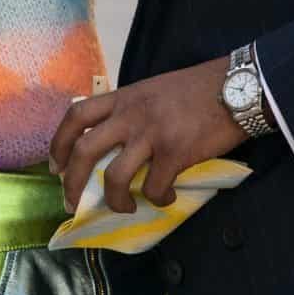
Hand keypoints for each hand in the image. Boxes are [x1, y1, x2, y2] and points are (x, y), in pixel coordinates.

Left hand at [50, 58, 245, 212]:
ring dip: (115, 200)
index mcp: (124, 97)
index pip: (76, 116)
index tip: (56, 167)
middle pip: (85, 150)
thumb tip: (117, 141)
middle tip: (72, 203)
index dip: (59, 144)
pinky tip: (168, 196)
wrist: (237, 87)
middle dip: (72, 183)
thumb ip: (132, 110)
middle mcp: (131, 114)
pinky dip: (159, 199)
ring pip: (115, 176)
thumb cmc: (199, 89)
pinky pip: (156, 186)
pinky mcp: (176, 152)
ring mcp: (152, 133)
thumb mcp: (154, 90)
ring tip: (125, 207)